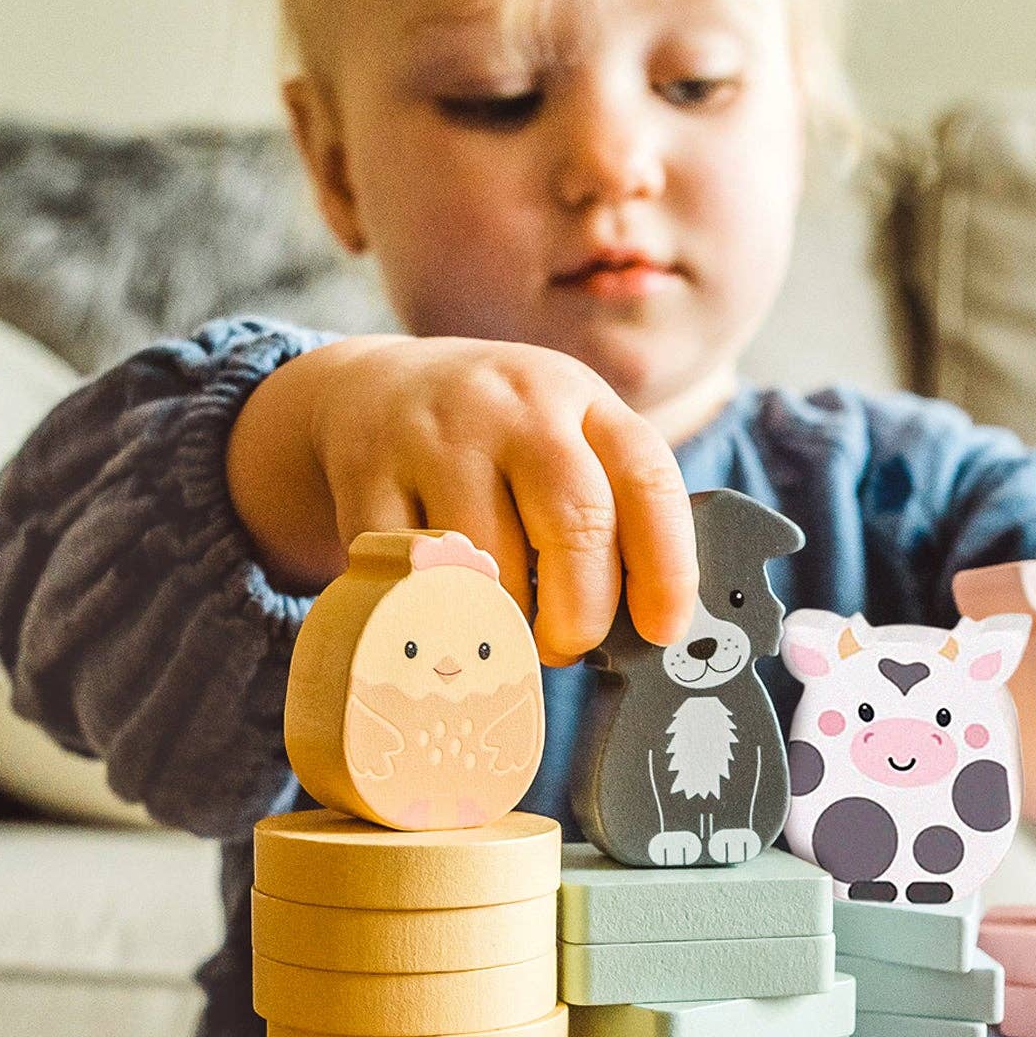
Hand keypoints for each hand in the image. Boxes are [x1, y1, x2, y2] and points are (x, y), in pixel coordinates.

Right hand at [226, 334, 697, 665]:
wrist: (375, 389)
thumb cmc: (502, 441)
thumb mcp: (569, 441)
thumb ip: (614, 512)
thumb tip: (652, 629)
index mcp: (583, 401)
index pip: (648, 481)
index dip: (667, 568)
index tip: (661, 633)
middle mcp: (515, 407)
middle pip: (576, 523)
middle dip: (583, 613)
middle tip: (568, 647)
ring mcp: (437, 435)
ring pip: (491, 563)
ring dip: (505, 620)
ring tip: (503, 623)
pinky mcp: (368, 472)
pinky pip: (413, 576)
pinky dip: (433, 612)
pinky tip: (443, 610)